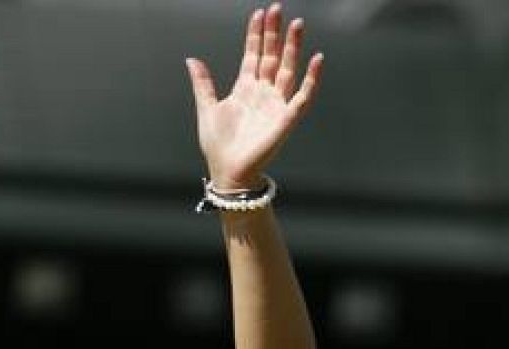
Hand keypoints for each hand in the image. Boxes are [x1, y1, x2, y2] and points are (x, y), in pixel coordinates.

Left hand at [187, 3, 322, 191]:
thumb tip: (192, 59)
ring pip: (288, 69)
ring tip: (296, 25)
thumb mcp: (207, 108)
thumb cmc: (219, 146)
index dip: (256, 35)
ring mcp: (276, 104)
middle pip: (272, 56)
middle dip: (274, 33)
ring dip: (293, 48)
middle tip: (277, 9)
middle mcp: (263, 93)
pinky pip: (302, 96)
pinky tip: (317, 60)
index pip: (253, 54)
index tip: (259, 14)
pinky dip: (311, 79)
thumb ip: (203, 83)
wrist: (228, 172)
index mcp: (245, 89)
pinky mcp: (286, 119)